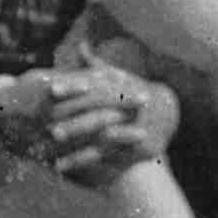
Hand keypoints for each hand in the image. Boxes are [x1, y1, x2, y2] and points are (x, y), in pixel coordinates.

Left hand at [40, 67, 177, 174]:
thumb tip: (81, 45)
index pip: (94, 85)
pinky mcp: (139, 149)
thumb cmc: (134, 90)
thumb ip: (94, 64)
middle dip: (76, 125)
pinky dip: (95, 166)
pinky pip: (113, 161)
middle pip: (99, 117)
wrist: (166, 111)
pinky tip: (75, 172)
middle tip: (51, 131)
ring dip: (80, 154)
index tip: (51, 90)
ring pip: (105, 144)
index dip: (73, 86)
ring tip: (56, 163)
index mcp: (120, 88)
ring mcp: (134, 129)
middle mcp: (128, 108)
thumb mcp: (117, 76)